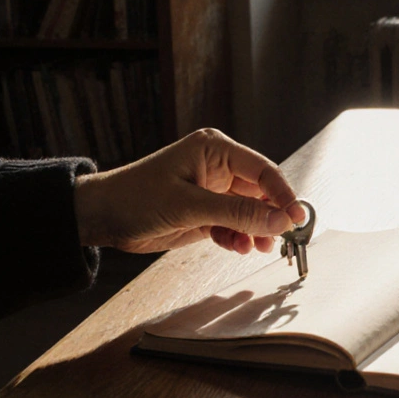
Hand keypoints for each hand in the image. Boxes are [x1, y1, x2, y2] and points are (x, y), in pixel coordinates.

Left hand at [73, 128, 305, 254]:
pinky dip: (238, 237)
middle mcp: (218, 167)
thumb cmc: (135, 197)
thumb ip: (237, 213)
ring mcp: (212, 190)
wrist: (100, 216)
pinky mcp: (205, 212)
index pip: (263, 170)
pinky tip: (237, 247)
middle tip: (281, 238)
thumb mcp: (189, 206)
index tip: (298, 217)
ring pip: (249, 211)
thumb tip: (279, 219)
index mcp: (216, 150)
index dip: (283, 194)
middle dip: (271, 215)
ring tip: (259, 247)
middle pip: (260, 192)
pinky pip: (233, 224)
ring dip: (257, 229)